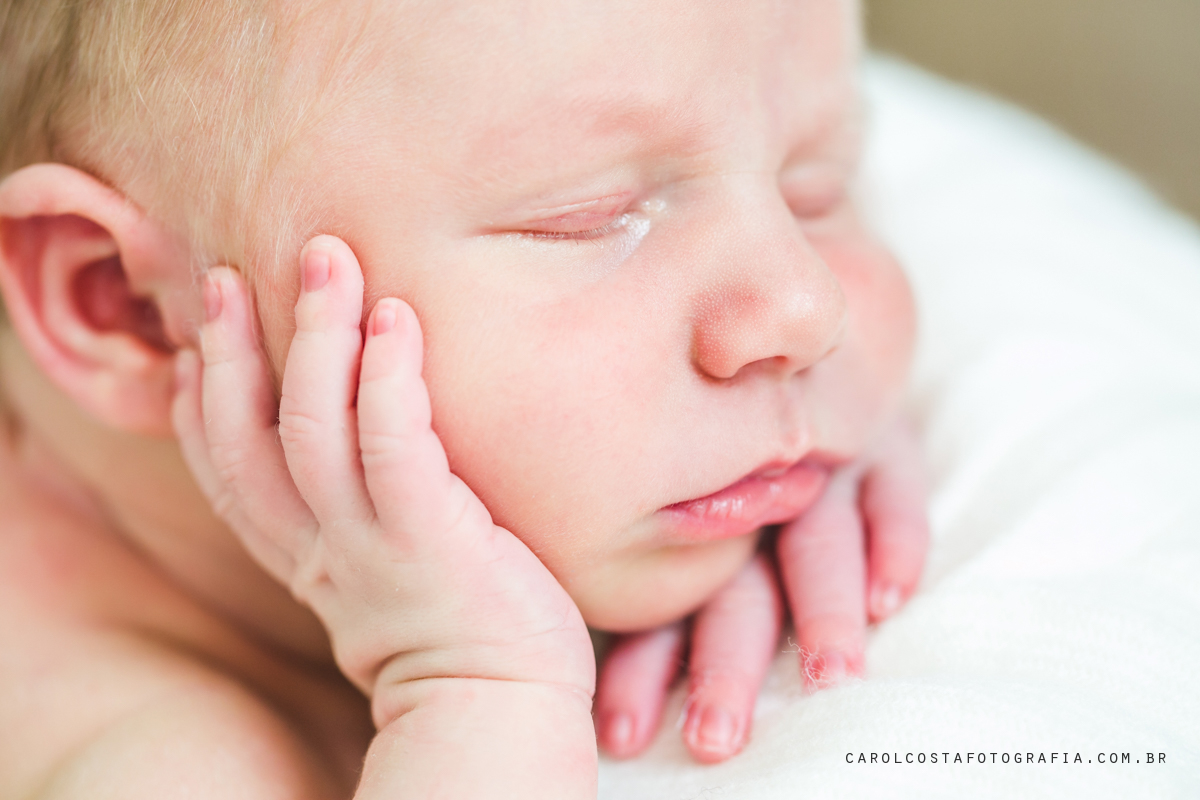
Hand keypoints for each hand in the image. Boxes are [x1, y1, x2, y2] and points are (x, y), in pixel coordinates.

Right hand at [171, 236, 593, 745]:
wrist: (503, 703)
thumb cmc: (465, 629)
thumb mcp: (386, 570)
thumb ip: (362, 515)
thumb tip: (373, 445)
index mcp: (306, 557)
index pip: (227, 475)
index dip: (198, 410)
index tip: (194, 346)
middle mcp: (322, 548)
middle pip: (247, 438)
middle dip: (233, 351)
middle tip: (232, 274)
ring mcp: (370, 542)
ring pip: (311, 427)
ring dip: (315, 336)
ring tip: (327, 260)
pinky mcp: (429, 535)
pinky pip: (392, 445)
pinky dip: (387, 377)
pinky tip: (396, 320)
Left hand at [593, 422, 927, 762]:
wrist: (792, 345)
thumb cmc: (718, 435)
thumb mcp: (682, 489)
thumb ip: (648, 555)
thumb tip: (568, 642)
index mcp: (694, 514)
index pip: (666, 600)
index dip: (644, 668)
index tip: (624, 733)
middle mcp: (753, 496)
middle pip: (738, 588)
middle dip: (727, 665)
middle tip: (716, 736)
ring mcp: (820, 465)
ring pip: (817, 544)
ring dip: (823, 612)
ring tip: (829, 679)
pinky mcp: (884, 442)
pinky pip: (895, 489)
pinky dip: (896, 540)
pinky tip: (890, 597)